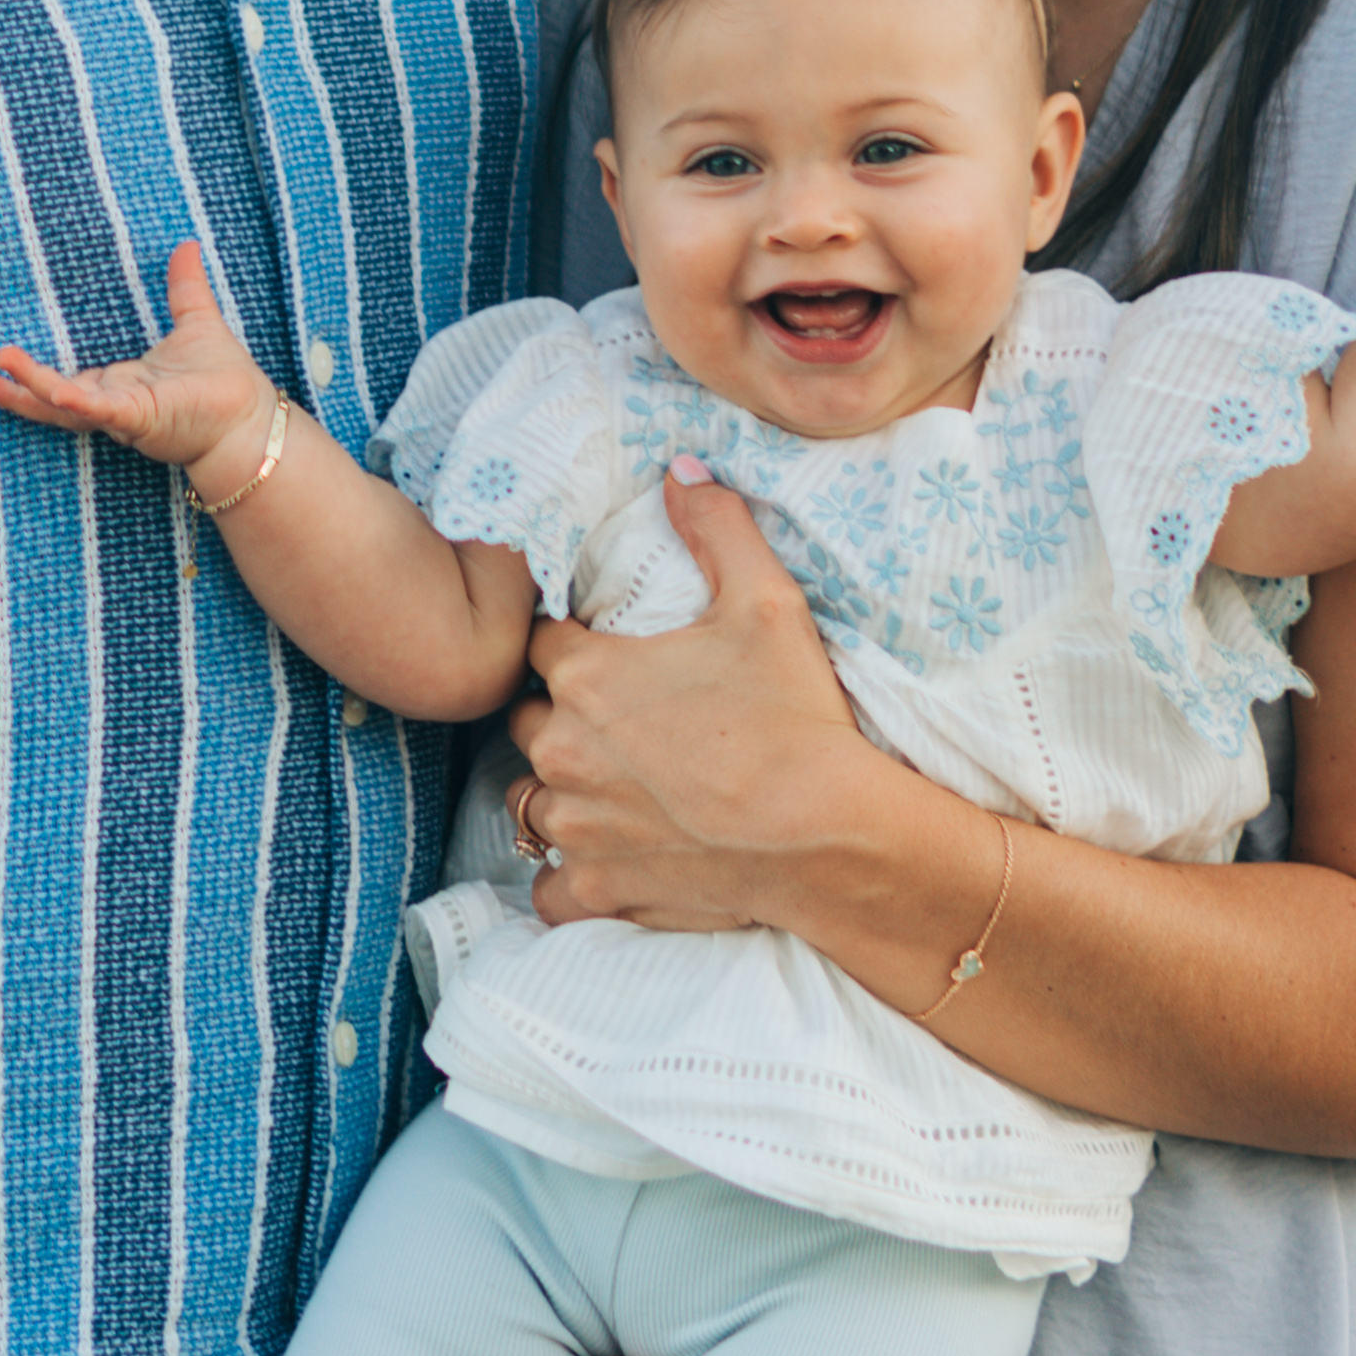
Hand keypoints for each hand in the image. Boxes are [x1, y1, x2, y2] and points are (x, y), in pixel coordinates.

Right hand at [0, 239, 278, 488]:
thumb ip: (185, 288)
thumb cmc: (226, 382)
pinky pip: (100, 411)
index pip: (68, 380)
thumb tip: (186, 245)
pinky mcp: (140, 418)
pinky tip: (56, 392)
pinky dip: (76, 402)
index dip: (33, 375)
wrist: (250, 419)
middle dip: (17, 392)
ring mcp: (123, 414)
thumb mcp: (197, 323)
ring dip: (30, 392)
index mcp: (120, 385)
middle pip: (53, 400)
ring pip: (65, 406)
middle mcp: (114, 403)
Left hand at [508, 471, 870, 933]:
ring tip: (609, 788)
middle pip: (528, 720)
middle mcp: (563, 748)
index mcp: (588, 675)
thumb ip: (717, 527)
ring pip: (530, 800)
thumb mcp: (767, 602)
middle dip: (560, 716)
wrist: (827, 832)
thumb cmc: (795, 716)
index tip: (605, 655)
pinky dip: (566, 875)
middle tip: (616, 723)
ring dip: (559, 791)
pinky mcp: (596, 886)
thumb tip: (681, 468)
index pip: (542, 644)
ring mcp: (576, 824)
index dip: (571, 645)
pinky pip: (546, 887)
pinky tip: (603, 859)